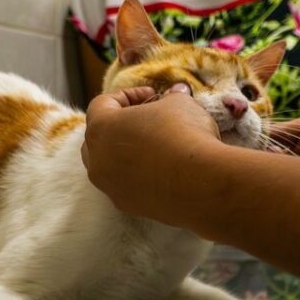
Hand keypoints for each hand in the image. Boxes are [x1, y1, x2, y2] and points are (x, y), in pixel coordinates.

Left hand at [81, 84, 221, 224]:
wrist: (202, 182)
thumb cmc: (184, 134)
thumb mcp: (180, 104)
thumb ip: (172, 97)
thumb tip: (177, 92)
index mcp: (101, 128)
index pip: (102, 104)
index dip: (129, 95)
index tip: (154, 96)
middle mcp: (97, 159)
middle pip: (98, 137)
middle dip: (122, 125)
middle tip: (149, 119)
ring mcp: (110, 187)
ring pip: (109, 165)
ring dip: (127, 153)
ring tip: (155, 145)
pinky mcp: (128, 206)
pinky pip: (126, 186)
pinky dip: (139, 176)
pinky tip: (164, 170)